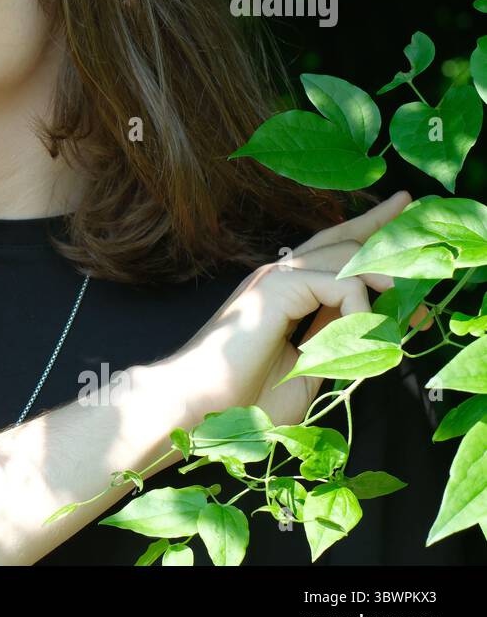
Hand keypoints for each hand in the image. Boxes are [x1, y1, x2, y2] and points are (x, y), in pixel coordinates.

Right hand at [176, 190, 426, 425]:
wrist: (198, 403)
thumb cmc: (242, 397)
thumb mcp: (306, 368)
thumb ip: (336, 343)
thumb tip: (373, 332)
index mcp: (284, 294)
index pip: (332, 253)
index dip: (367, 232)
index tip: (399, 212)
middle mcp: (280, 277)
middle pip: (342, 238)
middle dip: (384, 230)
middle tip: (418, 229)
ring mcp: (276, 278)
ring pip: (348, 256)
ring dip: (389, 281)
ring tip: (415, 312)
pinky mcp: (277, 287)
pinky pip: (343, 284)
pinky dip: (362, 312)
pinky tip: (361, 339)